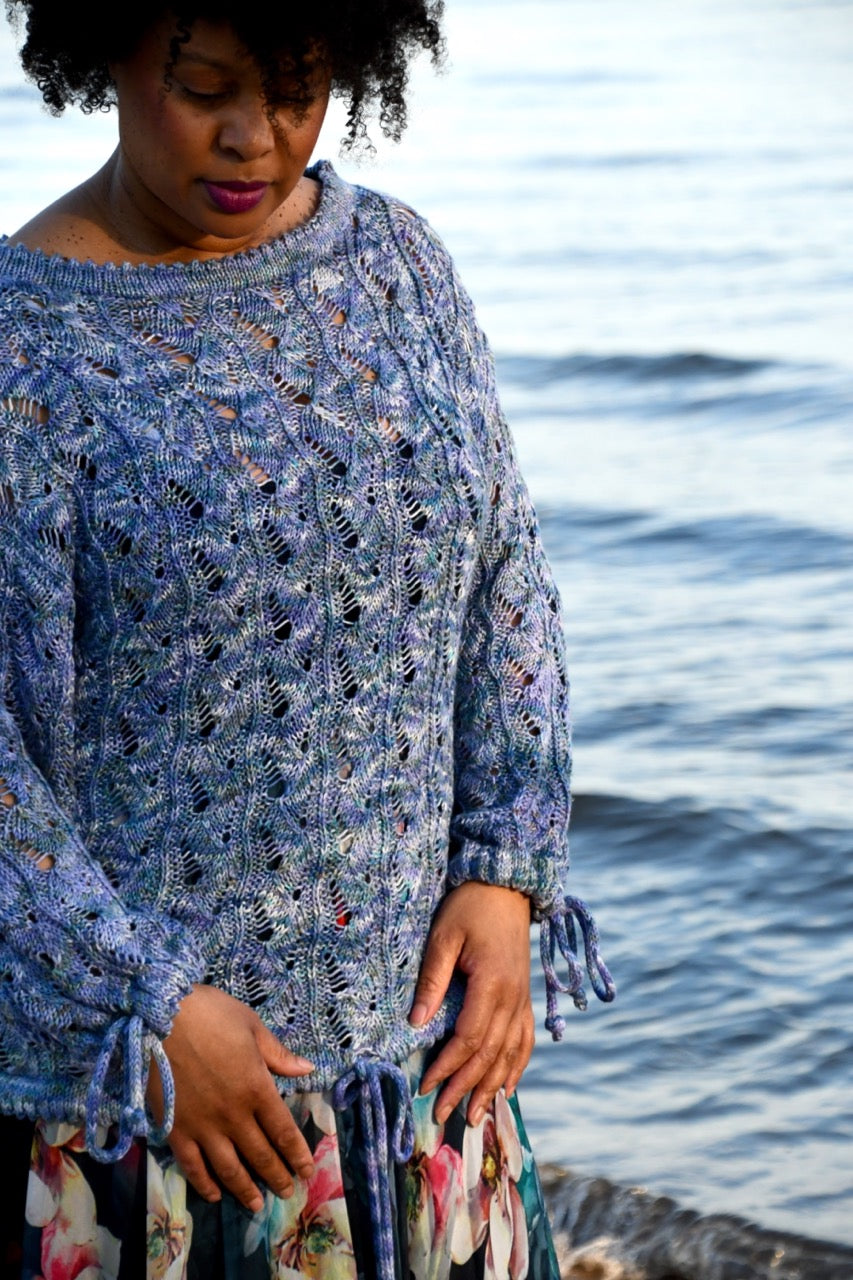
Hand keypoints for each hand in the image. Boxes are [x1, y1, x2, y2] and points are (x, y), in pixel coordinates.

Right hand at [147, 984, 314, 1212]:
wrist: (161, 1016)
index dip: (297, 1154)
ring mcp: (203, 1126)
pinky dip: (204, 1183)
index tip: (306, 1170)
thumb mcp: (252, 1027)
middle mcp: (233, 1115)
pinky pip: (192, 1165)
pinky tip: (214, 1194)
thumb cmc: (212, 1014)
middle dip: (276, 1176)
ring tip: (256, 1205)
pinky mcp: (175, 1129)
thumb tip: (307, 1070)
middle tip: (286, 1193)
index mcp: (257, 1089)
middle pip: (260, 1154)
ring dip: (245, 1189)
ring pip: (229, 1168)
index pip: (283, 1131)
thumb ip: (278, 1055)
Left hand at [409, 882, 534, 1126]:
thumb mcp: (443, 936)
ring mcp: (523, 999)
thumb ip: (431, 980)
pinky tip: (507, 1088)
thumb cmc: (469, 906)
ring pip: (511, 1054)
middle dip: (466, 1088)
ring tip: (475, 1117)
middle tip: (443, 1115)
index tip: (426, 1088)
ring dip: (492, 1087)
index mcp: (492, 985)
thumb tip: (416, 1024)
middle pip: (490, 1055)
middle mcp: (513, 999)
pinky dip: (517, 1067)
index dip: (448, 1067)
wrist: (506, 886)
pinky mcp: (525, 997)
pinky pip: (525, 1040)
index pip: (469, 1039)